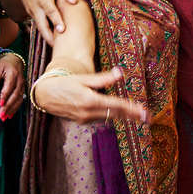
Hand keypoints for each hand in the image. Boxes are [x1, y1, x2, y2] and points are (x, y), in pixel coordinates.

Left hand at [0, 52, 25, 120]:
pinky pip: (20, 100)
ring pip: (19, 99)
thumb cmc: (4, 63)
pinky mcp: (22, 89)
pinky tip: (10, 115)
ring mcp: (22, 86)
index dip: (5, 96)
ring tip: (4, 117)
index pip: (9, 87)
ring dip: (12, 109)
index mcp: (13, 74)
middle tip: (1, 115)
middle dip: (8, 106)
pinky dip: (15, 108)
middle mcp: (20, 81)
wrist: (15, 60)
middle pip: (15, 95)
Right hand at [13, 0, 78, 43]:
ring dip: (46, 36)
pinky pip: (38, 24)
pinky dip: (44, 31)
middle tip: (57, 47)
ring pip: (39, 27)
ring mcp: (32, 12)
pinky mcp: (30, 14)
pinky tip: (52, 38)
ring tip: (56, 46)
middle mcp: (36, 8)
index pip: (51, 12)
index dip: (57, 21)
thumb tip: (75, 1)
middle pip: (42, 26)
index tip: (62, 31)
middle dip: (49, 37)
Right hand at [33, 67, 148, 123]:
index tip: (143, 112)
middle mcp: (88, 112)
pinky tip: (122, 114)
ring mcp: (85, 118)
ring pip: (109, 117)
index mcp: (90, 100)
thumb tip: (120, 73)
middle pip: (116, 114)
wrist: (44, 95)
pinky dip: (112, 116)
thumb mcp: (83, 78)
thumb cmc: (64, 83)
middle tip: (148, 118)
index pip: (116, 105)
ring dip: (124, 117)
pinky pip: (101, 118)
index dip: (131, 109)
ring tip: (139, 116)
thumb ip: (103, 78)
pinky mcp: (82, 121)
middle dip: (132, 116)